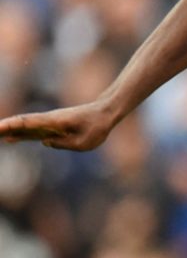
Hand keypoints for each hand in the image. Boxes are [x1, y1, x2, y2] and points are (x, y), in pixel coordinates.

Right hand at [0, 102, 118, 150]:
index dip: (12, 125)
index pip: (29, 123)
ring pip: (26, 128)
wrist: (105, 113)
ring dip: (9, 131)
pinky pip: (34, 132)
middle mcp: (49, 120)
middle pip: (22, 124)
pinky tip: (11, 139)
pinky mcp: (54, 127)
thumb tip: (45, 143)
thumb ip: (63, 144)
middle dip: (5, 128)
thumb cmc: (97, 127)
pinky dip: (21, 134)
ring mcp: (50, 123)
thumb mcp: (84, 142)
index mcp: (55, 122)